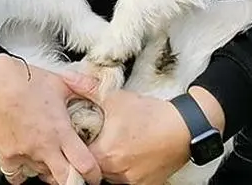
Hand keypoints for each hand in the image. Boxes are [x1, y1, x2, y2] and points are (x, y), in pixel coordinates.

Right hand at [0, 54, 101, 184]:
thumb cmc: (26, 80)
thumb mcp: (62, 82)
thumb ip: (85, 88)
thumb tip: (102, 90)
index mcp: (61, 131)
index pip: (85, 166)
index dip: (94, 174)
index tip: (94, 174)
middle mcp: (44, 147)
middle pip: (66, 180)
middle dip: (74, 180)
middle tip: (75, 175)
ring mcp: (24, 153)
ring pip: (42, 175)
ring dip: (47, 169)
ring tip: (47, 154)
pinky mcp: (6, 155)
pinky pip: (16, 176)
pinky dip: (22, 171)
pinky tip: (26, 158)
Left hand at [64, 75, 225, 184]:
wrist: (185, 127)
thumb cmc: (150, 114)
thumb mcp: (116, 98)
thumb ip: (87, 89)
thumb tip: (66, 77)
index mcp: (104, 153)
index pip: (79, 156)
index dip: (78, 146)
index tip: (83, 136)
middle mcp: (116, 172)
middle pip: (94, 168)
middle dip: (94, 154)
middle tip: (101, 139)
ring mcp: (131, 181)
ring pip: (110, 175)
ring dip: (109, 163)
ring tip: (117, 145)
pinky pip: (126, 180)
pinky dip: (125, 170)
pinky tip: (130, 154)